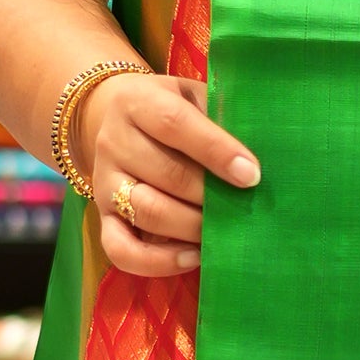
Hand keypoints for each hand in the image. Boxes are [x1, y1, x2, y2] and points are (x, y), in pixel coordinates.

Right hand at [78, 68, 258, 276]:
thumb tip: (257, 163)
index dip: (216, 151)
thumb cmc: (172, 109)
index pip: (175, 124)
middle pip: (165, 174)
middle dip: (211, 198)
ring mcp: (104, 182)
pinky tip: (192, 257)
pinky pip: (121, 249)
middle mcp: (113, 141)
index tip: (251, 175)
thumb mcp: (193, 97)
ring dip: (192, 227)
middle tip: (245, 209)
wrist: (118, 118)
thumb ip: (219, 119)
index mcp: (138, 101)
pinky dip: (158, 261)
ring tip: (223, 232)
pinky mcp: (102, 216)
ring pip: (147, 211)